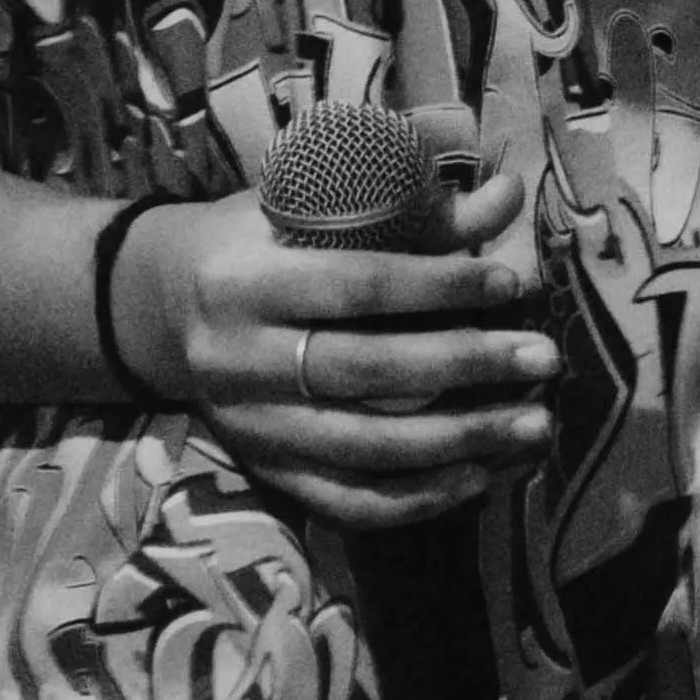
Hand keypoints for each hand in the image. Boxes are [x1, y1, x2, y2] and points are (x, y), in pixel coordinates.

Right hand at [116, 149, 561, 526]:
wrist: (158, 307)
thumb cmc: (251, 242)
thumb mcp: (306, 210)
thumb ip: (405, 210)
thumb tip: (506, 196)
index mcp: (243, 279)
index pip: (355, 285)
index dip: (438, 287)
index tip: (510, 286)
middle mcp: (238, 360)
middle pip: (364, 371)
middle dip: (464, 366)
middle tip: (541, 357)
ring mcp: (251, 426)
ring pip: (364, 449)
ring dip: (459, 442)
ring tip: (534, 425)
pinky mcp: (265, 471)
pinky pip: (348, 502)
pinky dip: (420, 499)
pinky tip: (482, 476)